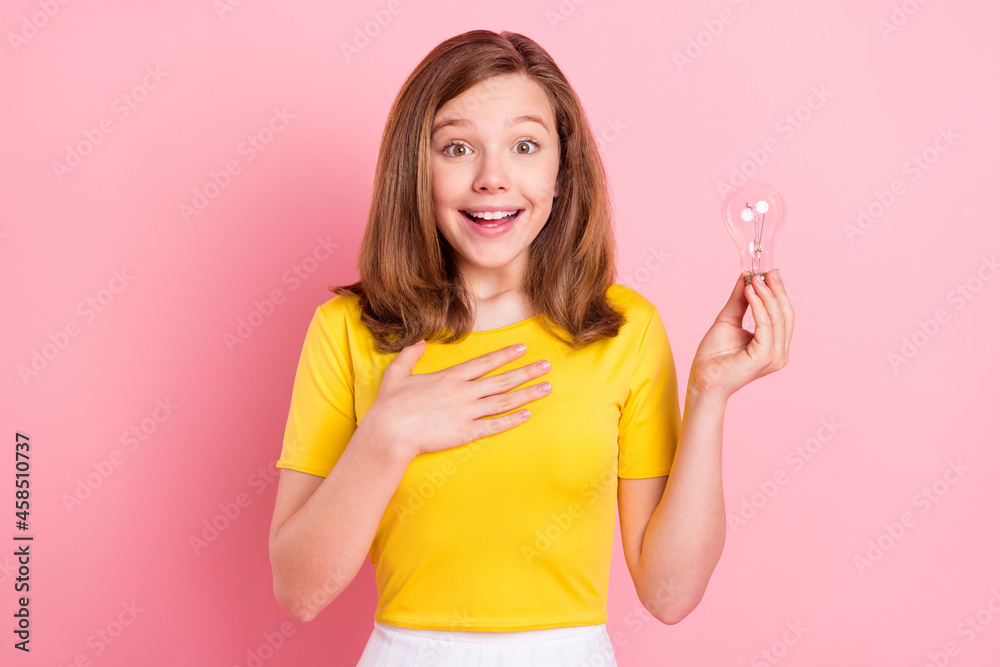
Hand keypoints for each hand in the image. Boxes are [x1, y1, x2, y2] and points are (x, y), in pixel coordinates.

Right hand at [359, 341, 552, 458]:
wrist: (389, 432)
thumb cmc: (390, 405)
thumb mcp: (396, 373)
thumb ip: (410, 355)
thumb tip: (419, 342)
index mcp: (450, 376)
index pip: (485, 362)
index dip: (505, 355)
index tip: (522, 349)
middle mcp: (464, 391)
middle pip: (502, 379)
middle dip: (527, 371)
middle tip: (547, 366)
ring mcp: (467, 412)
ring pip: (504, 400)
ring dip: (527, 394)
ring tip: (546, 387)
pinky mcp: (466, 432)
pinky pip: (495, 425)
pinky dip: (512, 420)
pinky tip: (527, 415)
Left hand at [688, 269, 794, 400]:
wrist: (703, 377)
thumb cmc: (714, 355)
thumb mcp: (729, 319)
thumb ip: (740, 300)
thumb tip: (747, 277)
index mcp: (775, 345)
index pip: (784, 314)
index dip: (778, 292)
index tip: (769, 272)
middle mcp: (779, 352)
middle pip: (786, 314)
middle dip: (776, 290)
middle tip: (765, 271)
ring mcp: (775, 356)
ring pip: (777, 317)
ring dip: (765, 295)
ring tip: (752, 280)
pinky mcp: (765, 357)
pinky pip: (765, 325)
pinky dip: (758, 306)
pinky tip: (748, 292)